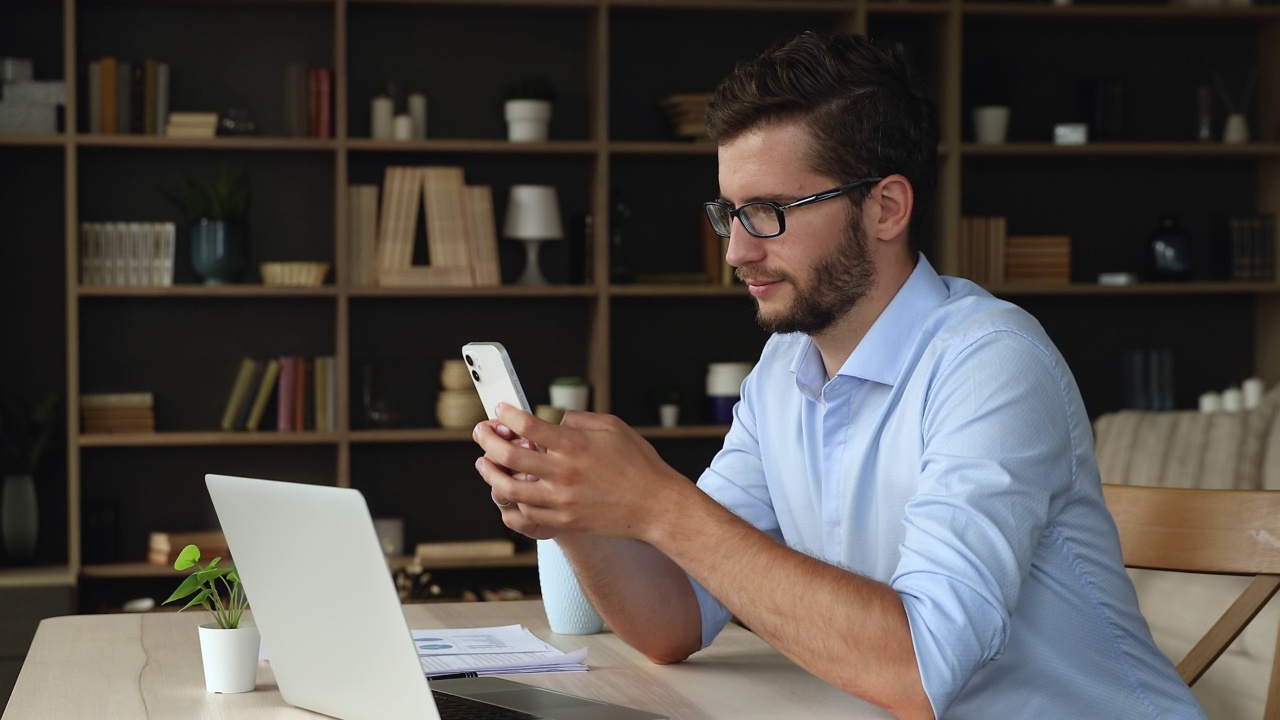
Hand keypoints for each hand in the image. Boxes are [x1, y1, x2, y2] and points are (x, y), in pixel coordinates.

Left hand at [472, 403, 689, 542]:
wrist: (655, 506)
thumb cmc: (638, 464)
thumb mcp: (612, 427)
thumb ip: (578, 420)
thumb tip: (553, 421)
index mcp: (575, 445)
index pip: (526, 425)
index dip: (506, 414)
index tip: (500, 410)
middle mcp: (563, 473)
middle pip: (508, 455)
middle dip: (486, 440)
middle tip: (481, 432)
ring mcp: (561, 501)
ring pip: (508, 488)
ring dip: (489, 473)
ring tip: (484, 463)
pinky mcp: (563, 521)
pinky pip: (525, 513)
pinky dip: (511, 500)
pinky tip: (510, 489)